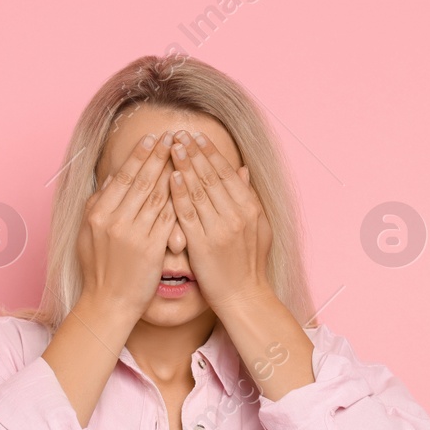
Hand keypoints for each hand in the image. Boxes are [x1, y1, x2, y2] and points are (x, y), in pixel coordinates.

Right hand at [75, 130, 177, 318]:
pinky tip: (190, 186)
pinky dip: (178, 200)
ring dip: (172, 172)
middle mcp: (114, 220)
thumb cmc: (98, 268)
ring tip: (184, 154)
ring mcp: (133, 235)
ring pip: (157, 196)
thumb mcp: (88, 233)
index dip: (139, 155)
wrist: (108, 303)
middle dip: (159, 155)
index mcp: (98, 213)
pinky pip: (168, 219)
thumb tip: (110, 178)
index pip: (123, 176)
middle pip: (142, 181)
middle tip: (174, 136)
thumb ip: (97, 204)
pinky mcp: (151, 249)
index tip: (153, 138)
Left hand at [169, 130, 273, 312]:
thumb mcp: (257, 226)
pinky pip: (188, 213)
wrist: (243, 296)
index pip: (227, 172)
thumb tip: (243, 169)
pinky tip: (171, 176)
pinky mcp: (203, 244)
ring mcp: (219, 228)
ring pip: (199, 189)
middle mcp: (237, 214)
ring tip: (171, 146)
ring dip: (184, 165)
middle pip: (211, 175)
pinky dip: (180, 193)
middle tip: (178, 133)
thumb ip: (248, 197)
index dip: (210, 152)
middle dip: (194, 151)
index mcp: (250, 208)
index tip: (196, 136)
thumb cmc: (248, 263)